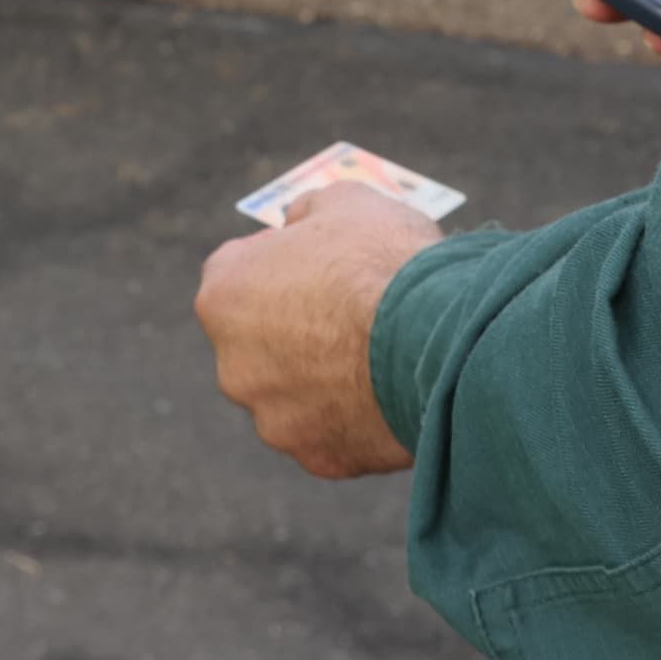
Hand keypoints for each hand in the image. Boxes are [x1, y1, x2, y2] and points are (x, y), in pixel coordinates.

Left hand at [194, 180, 437, 477]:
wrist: (435, 340)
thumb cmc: (385, 262)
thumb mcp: (346, 202)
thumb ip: (309, 213)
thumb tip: (300, 223)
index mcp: (224, 296)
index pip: (239, 272)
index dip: (283, 263)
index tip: (323, 263)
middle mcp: (233, 364)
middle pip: (262, 341)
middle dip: (299, 329)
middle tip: (355, 315)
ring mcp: (273, 418)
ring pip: (295, 395)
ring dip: (326, 379)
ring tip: (382, 357)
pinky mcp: (317, 457)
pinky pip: (334, 433)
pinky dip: (357, 418)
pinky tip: (393, 393)